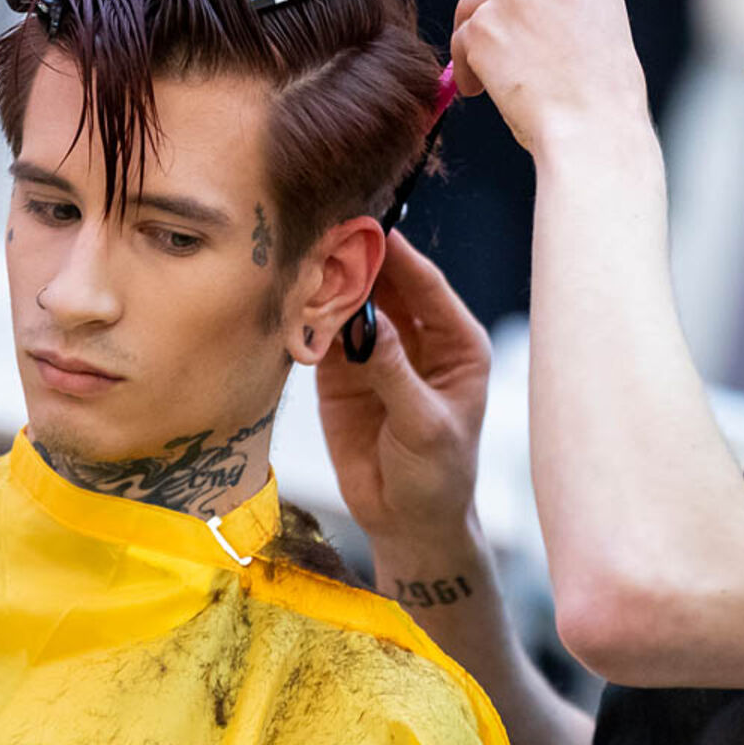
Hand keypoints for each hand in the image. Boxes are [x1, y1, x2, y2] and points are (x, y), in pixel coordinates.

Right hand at [316, 232, 490, 545]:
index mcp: (456, 342)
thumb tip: (365, 320)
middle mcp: (418, 337)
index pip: (425, 284)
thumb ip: (393, 372)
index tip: (368, 222)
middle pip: (385, 284)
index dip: (397, 253)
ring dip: (327, 285)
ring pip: (351, 304)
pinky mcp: (341, 373)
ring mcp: (378, 351)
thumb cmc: (436, 476)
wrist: (406, 522)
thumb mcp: (423, 426)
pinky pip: (322, 335)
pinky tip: (287, 299)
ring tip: (298, 258)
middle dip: (356, 260)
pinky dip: (306, 320)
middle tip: (323, 230)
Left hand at [450, 0, 651, 152]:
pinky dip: (466, 68)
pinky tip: (486, 90)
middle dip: (481, 3)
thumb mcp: (594, 10)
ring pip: (469, 3)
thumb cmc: (600, 88)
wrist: (595, 130)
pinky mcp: (486, 24)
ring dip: (474, 39)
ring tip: (497, 76)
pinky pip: (459, 40)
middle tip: (492, 41)